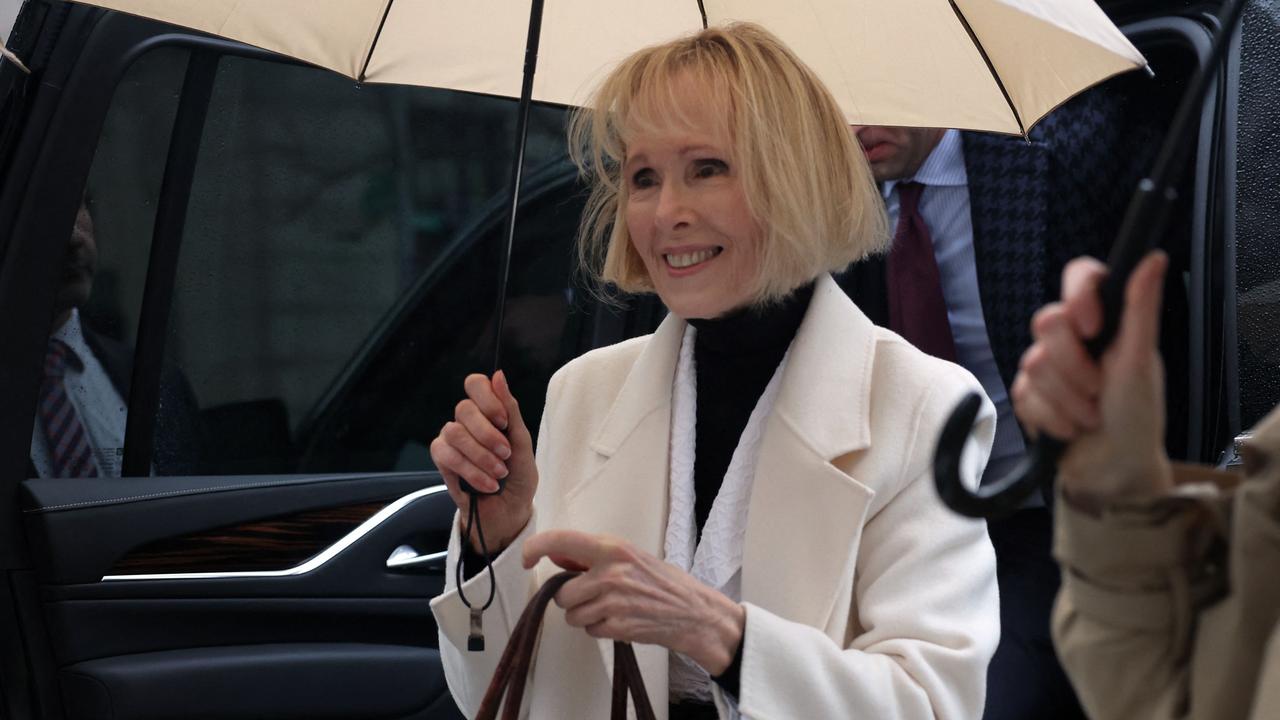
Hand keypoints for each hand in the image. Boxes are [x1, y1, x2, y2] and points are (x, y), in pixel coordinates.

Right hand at [429, 371, 536, 551]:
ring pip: (454, 433)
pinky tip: (487, 484)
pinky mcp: (442, 462)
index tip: (504, 422)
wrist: (509, 512)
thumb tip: (498, 375)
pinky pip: (446, 455)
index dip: (487, 399)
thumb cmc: (519, 477)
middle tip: (506, 454)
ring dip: (481, 456)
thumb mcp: (523, 443)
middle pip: (463, 408)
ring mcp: (451, 440)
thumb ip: (511, 411)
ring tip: (499, 474)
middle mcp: (466, 422)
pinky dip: (470, 471)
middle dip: (488, 434)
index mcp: (487, 412)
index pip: (475, 384)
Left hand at [523, 529, 745, 675]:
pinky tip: (621, 620)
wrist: (694, 613)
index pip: (561, 540)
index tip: (526, 558)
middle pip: (562, 592)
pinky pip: (589, 630)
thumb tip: (556, 554)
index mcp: (613, 548)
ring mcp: (614, 602)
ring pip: (572, 615)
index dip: (535, 548)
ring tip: (613, 608)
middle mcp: (611, 572)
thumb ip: (592, 556)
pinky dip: (600, 629)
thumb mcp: (629, 556)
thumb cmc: (663, 582)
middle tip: (595, 594)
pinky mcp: (618, 627)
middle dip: (572, 598)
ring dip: (586, 615)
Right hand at [1011, 252, 1173, 509]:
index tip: (1093, 327)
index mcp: (1103, 321)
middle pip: (1046, 322)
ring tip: (1091, 416)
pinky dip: (1051, 418)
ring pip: (1033, 364)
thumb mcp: (1141, 361)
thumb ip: (1140, 308)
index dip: (1078, 297)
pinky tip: (1069, 429)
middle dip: (1075, 367)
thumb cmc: (1137, 415)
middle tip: (1099, 390)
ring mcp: (1045, 366)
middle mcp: (1072, 338)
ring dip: (1068, 400)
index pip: (1078, 275)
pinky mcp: (1026, 396)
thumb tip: (1154, 256)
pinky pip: (1022, 396)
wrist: (1114, 469)